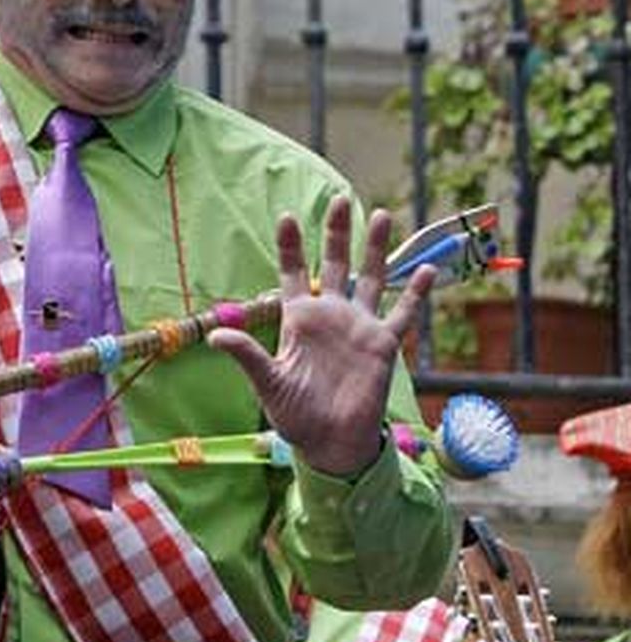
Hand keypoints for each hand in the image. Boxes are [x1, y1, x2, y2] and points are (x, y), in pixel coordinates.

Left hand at [207, 195, 435, 476]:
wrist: (329, 441)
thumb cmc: (294, 413)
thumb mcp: (267, 382)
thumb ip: (247, 355)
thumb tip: (215, 335)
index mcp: (298, 319)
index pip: (292, 273)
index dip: (290, 246)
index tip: (286, 216)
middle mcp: (330, 315)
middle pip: (333, 264)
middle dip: (336, 233)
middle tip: (340, 200)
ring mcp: (358, 326)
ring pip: (370, 278)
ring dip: (375, 249)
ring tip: (380, 215)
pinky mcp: (383, 345)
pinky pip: (402, 314)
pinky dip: (415, 293)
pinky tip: (426, 269)